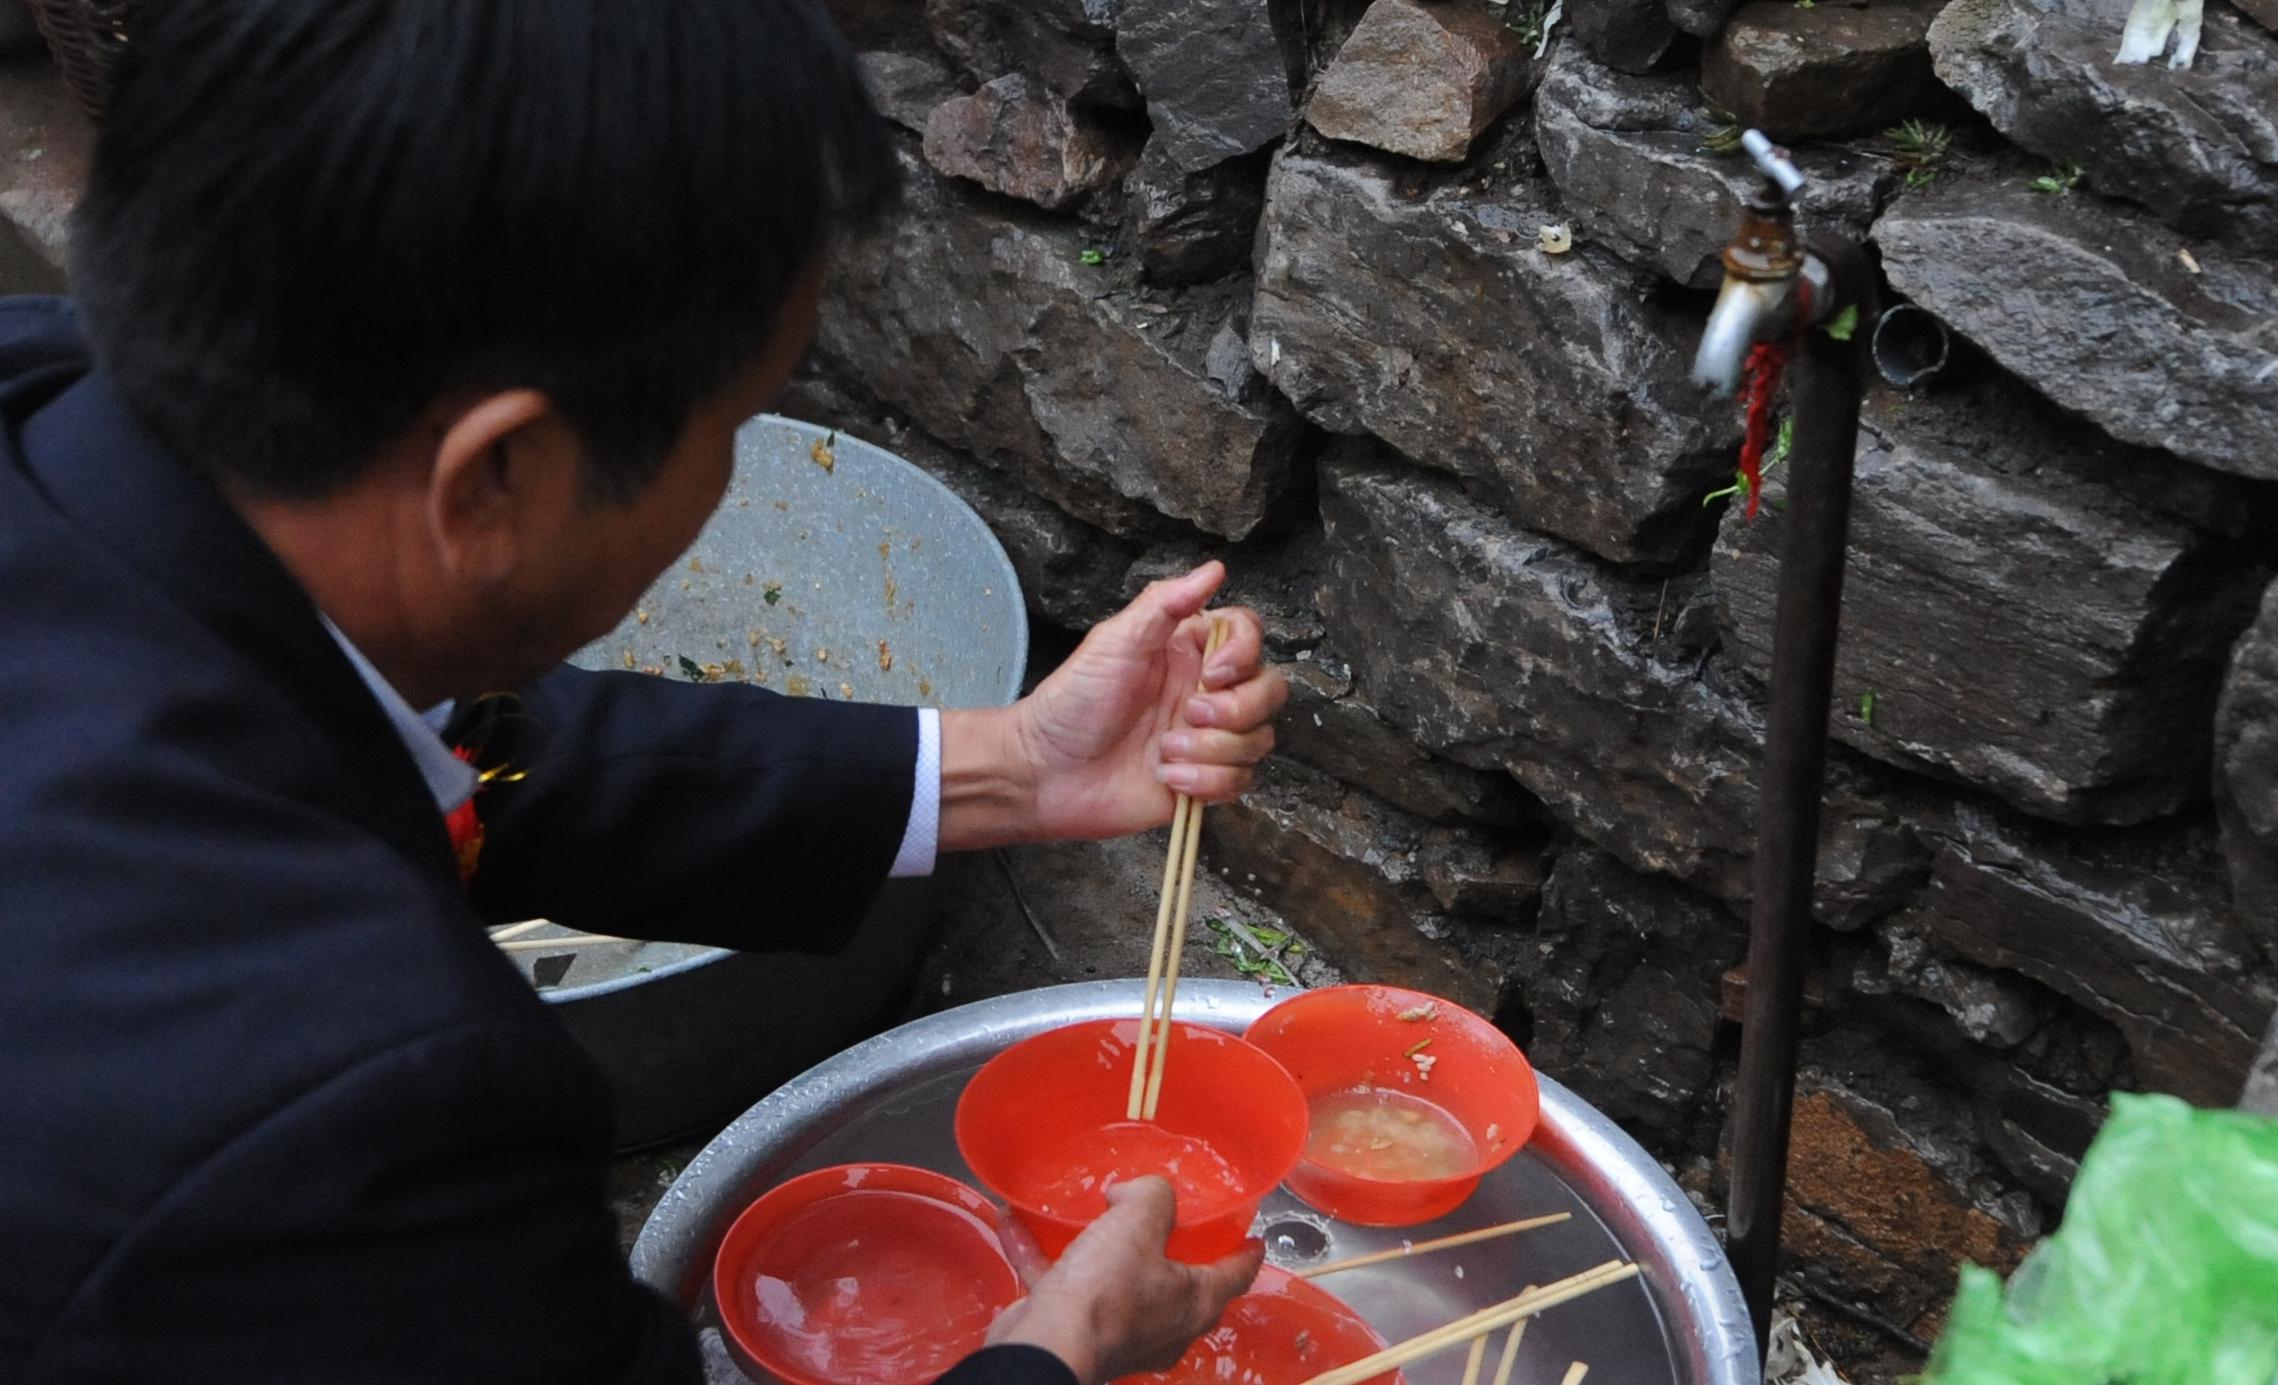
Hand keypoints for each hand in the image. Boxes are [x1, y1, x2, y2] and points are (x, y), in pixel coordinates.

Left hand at [937, 562, 1287, 849]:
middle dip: (1237, 709)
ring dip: (1214, 750)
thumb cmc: (1071, 702)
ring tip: (1165, 752)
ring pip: (1259, 740)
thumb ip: (1165, 603)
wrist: (1045, 772)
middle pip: (1269, 691)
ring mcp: (1207, 738)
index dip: (1244, 655)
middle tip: (1187, 714)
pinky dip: (1207, 783)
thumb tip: (1214, 569)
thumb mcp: (1115, 641)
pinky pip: (1239, 782)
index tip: (1213, 672)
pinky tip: (1167, 779)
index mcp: (1188, 652)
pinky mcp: (1202, 782)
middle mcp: (1205, 692)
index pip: (1250, 638)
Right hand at [984, 1176, 1263, 1383]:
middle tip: (1171, 1219)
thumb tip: (1137, 1192)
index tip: (1256, 1238)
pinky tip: (1016, 1222)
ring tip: (1093, 1214)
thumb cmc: (1106, 1292)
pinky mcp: (1077, 1331)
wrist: (1045, 1347)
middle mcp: (1165, 1325)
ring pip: (1120, 1284)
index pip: (1237, 1274)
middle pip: (1182, 1284)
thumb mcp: (1137, 1224)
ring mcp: (1122, 1334)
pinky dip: (1043, 1256)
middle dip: (1177, 1252)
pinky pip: (1063, 1285)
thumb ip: (1152, 1196)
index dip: (1248, 1252)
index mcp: (1194, 1302)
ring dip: (1104, 1250)